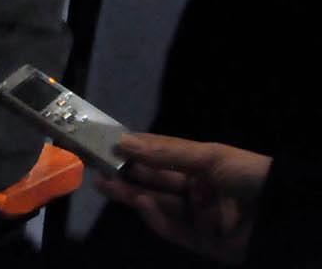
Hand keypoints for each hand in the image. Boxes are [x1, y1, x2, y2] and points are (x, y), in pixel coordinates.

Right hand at [96, 132, 272, 264]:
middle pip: (157, 182)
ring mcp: (202, 218)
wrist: (288, 214)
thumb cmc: (251, 175)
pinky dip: (156, 218)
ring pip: (160, 206)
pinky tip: (143, 203)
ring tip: (105, 184)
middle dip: (128, 175)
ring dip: (133, 196)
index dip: (137, 150)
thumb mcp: (210, 156)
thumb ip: (166, 152)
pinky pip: (176, 231)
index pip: (163, 156)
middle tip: (97, 167)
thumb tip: (124, 141)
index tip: (109, 144)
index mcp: (203, 167)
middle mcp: (200, 191)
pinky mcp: (206, 244)